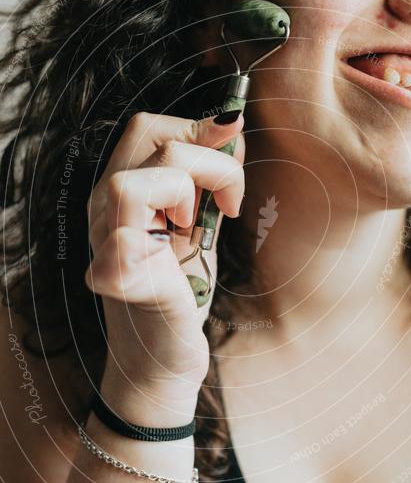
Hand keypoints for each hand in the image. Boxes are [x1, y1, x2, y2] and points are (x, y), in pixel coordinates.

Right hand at [84, 111, 244, 424]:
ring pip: (134, 181)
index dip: (198, 128)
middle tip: (227, 199)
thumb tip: (231, 123)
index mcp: (125, 191)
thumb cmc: (182, 288)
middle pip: (146, 134)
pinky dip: (167, 238)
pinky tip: (183, 256)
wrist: (166, 359)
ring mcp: (107, 243)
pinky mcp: (119, 280)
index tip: (233, 163)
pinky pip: (127, 242)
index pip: (149, 127)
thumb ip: (208, 177)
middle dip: (206, 154)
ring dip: (188, 193)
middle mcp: (106, 209)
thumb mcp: (199, 221)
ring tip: (196, 228)